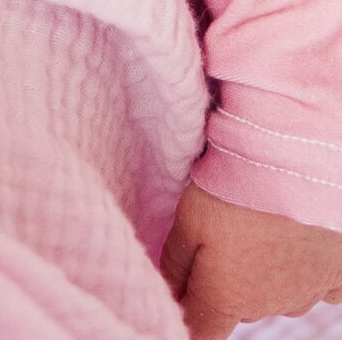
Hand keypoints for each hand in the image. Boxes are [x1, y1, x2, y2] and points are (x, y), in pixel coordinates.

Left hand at [162, 183, 341, 336]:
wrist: (302, 172)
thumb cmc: (238, 194)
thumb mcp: (188, 218)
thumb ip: (176, 261)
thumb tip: (170, 291)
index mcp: (226, 298)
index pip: (202, 331)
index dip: (189, 312)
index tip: (183, 290)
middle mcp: (266, 306)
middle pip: (237, 308)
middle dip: (223, 284)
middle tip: (218, 236)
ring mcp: (304, 293)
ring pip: (273, 294)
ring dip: (261, 273)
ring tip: (256, 227)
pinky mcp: (332, 275)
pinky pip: (313, 284)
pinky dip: (301, 269)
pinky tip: (295, 243)